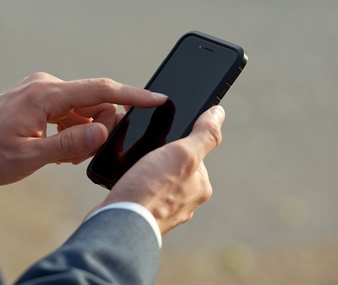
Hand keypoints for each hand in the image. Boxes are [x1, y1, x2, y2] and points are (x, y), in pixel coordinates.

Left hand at [0, 72, 166, 185]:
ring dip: (83, 131)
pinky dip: (71, 129)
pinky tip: (57, 149)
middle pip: (94, 100)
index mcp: (45, 95)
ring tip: (62, 156)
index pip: (100, 90)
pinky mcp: (36, 100)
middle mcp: (45, 86)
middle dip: (100, 126)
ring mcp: (40, 91)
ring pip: (81, 108)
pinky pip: (67, 112)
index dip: (132, 95)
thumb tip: (104, 130)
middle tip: (80, 153)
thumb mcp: (28, 156)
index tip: (157, 99)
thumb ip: (69, 143)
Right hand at [99, 105, 224, 234]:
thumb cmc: (150, 190)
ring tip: (133, 170)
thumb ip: (203, 134)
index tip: (160, 141)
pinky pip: (143, 193)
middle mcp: (186, 202)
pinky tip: (127, 184)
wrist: (119, 225)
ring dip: (145, 173)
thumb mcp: (181, 153)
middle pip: (174, 166)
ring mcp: (165, 211)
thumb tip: (218, 112)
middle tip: (143, 155)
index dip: (175, 142)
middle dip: (159, 158)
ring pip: (157, 181)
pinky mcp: (145, 216)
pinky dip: (136, 187)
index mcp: (200, 186)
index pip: (193, 153)